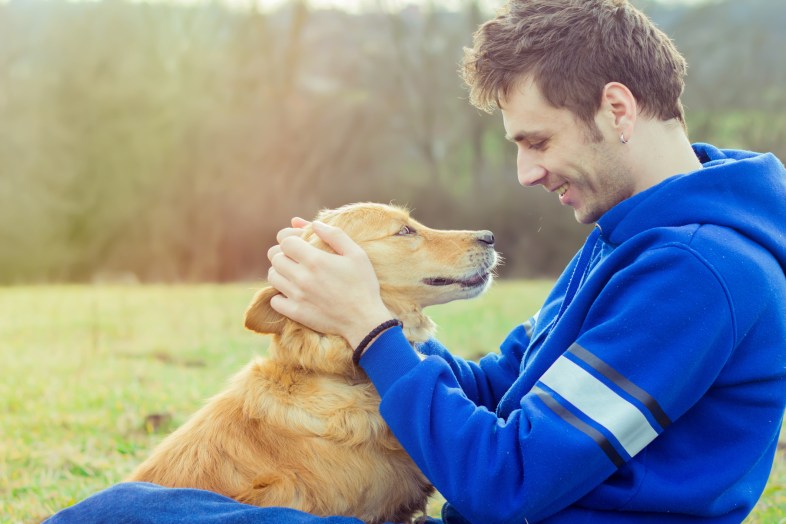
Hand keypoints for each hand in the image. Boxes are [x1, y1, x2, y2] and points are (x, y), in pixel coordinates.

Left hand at [266, 220, 392, 347]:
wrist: (364, 320)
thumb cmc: (363, 285)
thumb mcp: (356, 254)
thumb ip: (335, 235)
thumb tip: (315, 224)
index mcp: (315, 260)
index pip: (285, 242)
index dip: (290, 239)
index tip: (299, 244)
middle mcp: (302, 277)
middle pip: (275, 258)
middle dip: (283, 254)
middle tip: (295, 258)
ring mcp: (297, 296)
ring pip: (272, 277)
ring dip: (280, 272)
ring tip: (293, 274)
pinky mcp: (295, 312)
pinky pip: (274, 300)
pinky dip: (279, 295)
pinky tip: (292, 293)